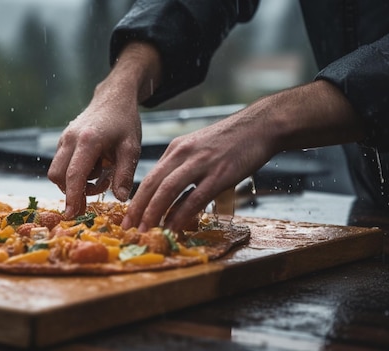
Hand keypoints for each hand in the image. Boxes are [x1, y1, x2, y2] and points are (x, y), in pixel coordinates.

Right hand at [48, 94, 141, 218]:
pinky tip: (95, 167)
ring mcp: (64, 139)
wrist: (113, 98)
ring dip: (75, 182)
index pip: (74, 175)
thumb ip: (125, 174)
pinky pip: (61, 164)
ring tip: (101, 175)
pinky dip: (74, 173)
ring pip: (57, 171)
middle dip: (73, 191)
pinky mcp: (63, 141)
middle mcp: (70, 139)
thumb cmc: (125, 122)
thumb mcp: (131, 148)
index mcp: (88, 141)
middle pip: (57, 175)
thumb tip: (120, 199)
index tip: (72, 215)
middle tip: (97, 192)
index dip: (72, 198)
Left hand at [122, 106, 273, 231]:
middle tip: (128, 228)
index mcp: (177, 148)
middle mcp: (184, 154)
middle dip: (138, 209)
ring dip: (153, 213)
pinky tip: (174, 227)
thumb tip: (173, 196)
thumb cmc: (232, 140)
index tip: (128, 217)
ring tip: (145, 230)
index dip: (137, 199)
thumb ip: (184, 168)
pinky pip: (195, 198)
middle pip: (152, 184)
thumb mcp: (199, 148)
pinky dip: (181, 214)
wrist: (261, 126)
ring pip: (168, 190)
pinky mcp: (220, 174)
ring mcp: (201, 164)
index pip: (149, 177)